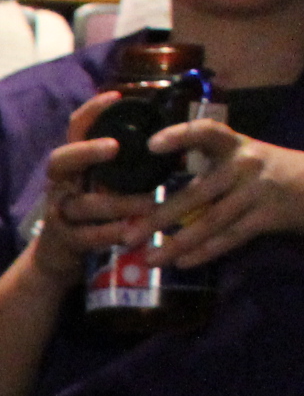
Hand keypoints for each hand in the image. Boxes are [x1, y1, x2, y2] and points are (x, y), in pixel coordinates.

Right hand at [25, 90, 156, 290]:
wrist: (61, 249)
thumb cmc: (94, 207)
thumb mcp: (105, 179)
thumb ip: (124, 162)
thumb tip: (168, 136)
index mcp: (74, 162)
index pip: (75, 129)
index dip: (91, 111)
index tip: (116, 96)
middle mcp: (60, 182)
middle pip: (59, 160)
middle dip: (86, 151)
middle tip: (115, 147)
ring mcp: (59, 210)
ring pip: (81, 203)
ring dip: (116, 203)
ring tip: (149, 204)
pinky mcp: (64, 239)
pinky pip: (86, 235)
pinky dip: (110, 233)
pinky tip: (132, 233)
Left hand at [150, 118, 303, 270]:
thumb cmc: (264, 171)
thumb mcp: (239, 157)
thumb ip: (205, 167)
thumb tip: (151, 192)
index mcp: (233, 144)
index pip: (206, 132)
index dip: (180, 136)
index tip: (151, 145)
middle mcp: (245, 164)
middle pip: (198, 193)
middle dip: (160, 217)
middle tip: (127, 236)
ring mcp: (258, 190)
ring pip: (211, 221)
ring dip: (178, 243)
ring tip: (149, 259)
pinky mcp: (268, 215)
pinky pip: (231, 237)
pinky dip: (205, 252)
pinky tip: (181, 263)